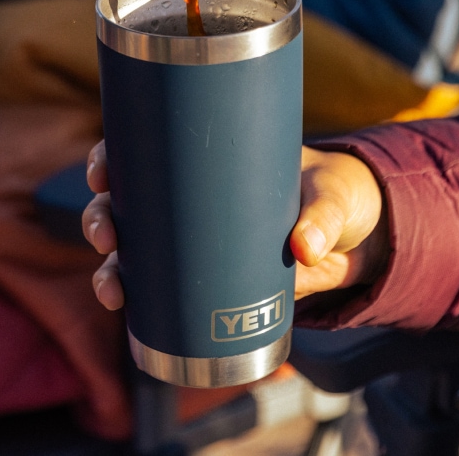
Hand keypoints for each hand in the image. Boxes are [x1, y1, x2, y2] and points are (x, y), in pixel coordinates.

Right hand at [82, 141, 389, 310]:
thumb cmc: (335, 194)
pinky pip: (160, 291)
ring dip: (110, 270)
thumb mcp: (331, 194)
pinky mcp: (209, 282)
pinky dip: (137, 301)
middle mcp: (187, 199)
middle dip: (100, 218)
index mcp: (207, 159)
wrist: (358, 239)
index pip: (143, 148)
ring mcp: (194, 242)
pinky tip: (125, 311)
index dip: (111, 156)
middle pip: (124, 202)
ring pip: (132, 251)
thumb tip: (302, 248)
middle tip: (107, 235)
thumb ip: (321, 216)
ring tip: (113, 290)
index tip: (102, 170)